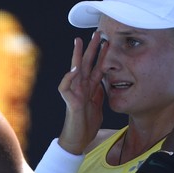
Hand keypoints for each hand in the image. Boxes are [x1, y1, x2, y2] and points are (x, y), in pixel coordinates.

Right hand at [57, 33, 106, 153]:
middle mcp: (81, 87)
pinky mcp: (70, 101)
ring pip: (74, 70)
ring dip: (77, 56)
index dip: (102, 55)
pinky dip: (68, 78)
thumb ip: (99, 93)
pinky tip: (73, 70)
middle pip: (86, 63)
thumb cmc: (86, 124)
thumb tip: (103, 82)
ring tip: (79, 42)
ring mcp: (74, 92)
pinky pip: (66, 87)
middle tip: (97, 33)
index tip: (107, 41)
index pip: (96, 67)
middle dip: (91, 48)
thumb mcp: (97, 105)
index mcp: (89, 88)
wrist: (78, 140)